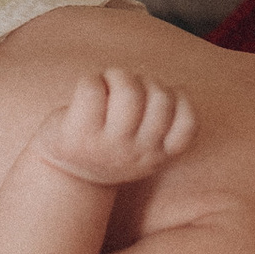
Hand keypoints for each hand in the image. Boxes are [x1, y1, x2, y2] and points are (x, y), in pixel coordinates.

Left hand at [40, 66, 197, 185]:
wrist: (65, 176)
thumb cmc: (111, 148)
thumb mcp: (144, 147)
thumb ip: (162, 122)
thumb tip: (174, 90)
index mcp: (157, 155)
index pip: (188, 123)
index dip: (177, 99)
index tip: (155, 103)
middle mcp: (135, 153)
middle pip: (160, 98)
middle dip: (145, 81)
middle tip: (126, 90)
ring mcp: (107, 145)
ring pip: (129, 91)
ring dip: (118, 77)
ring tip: (108, 86)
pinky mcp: (77, 133)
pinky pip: (91, 89)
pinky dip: (92, 80)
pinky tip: (91, 90)